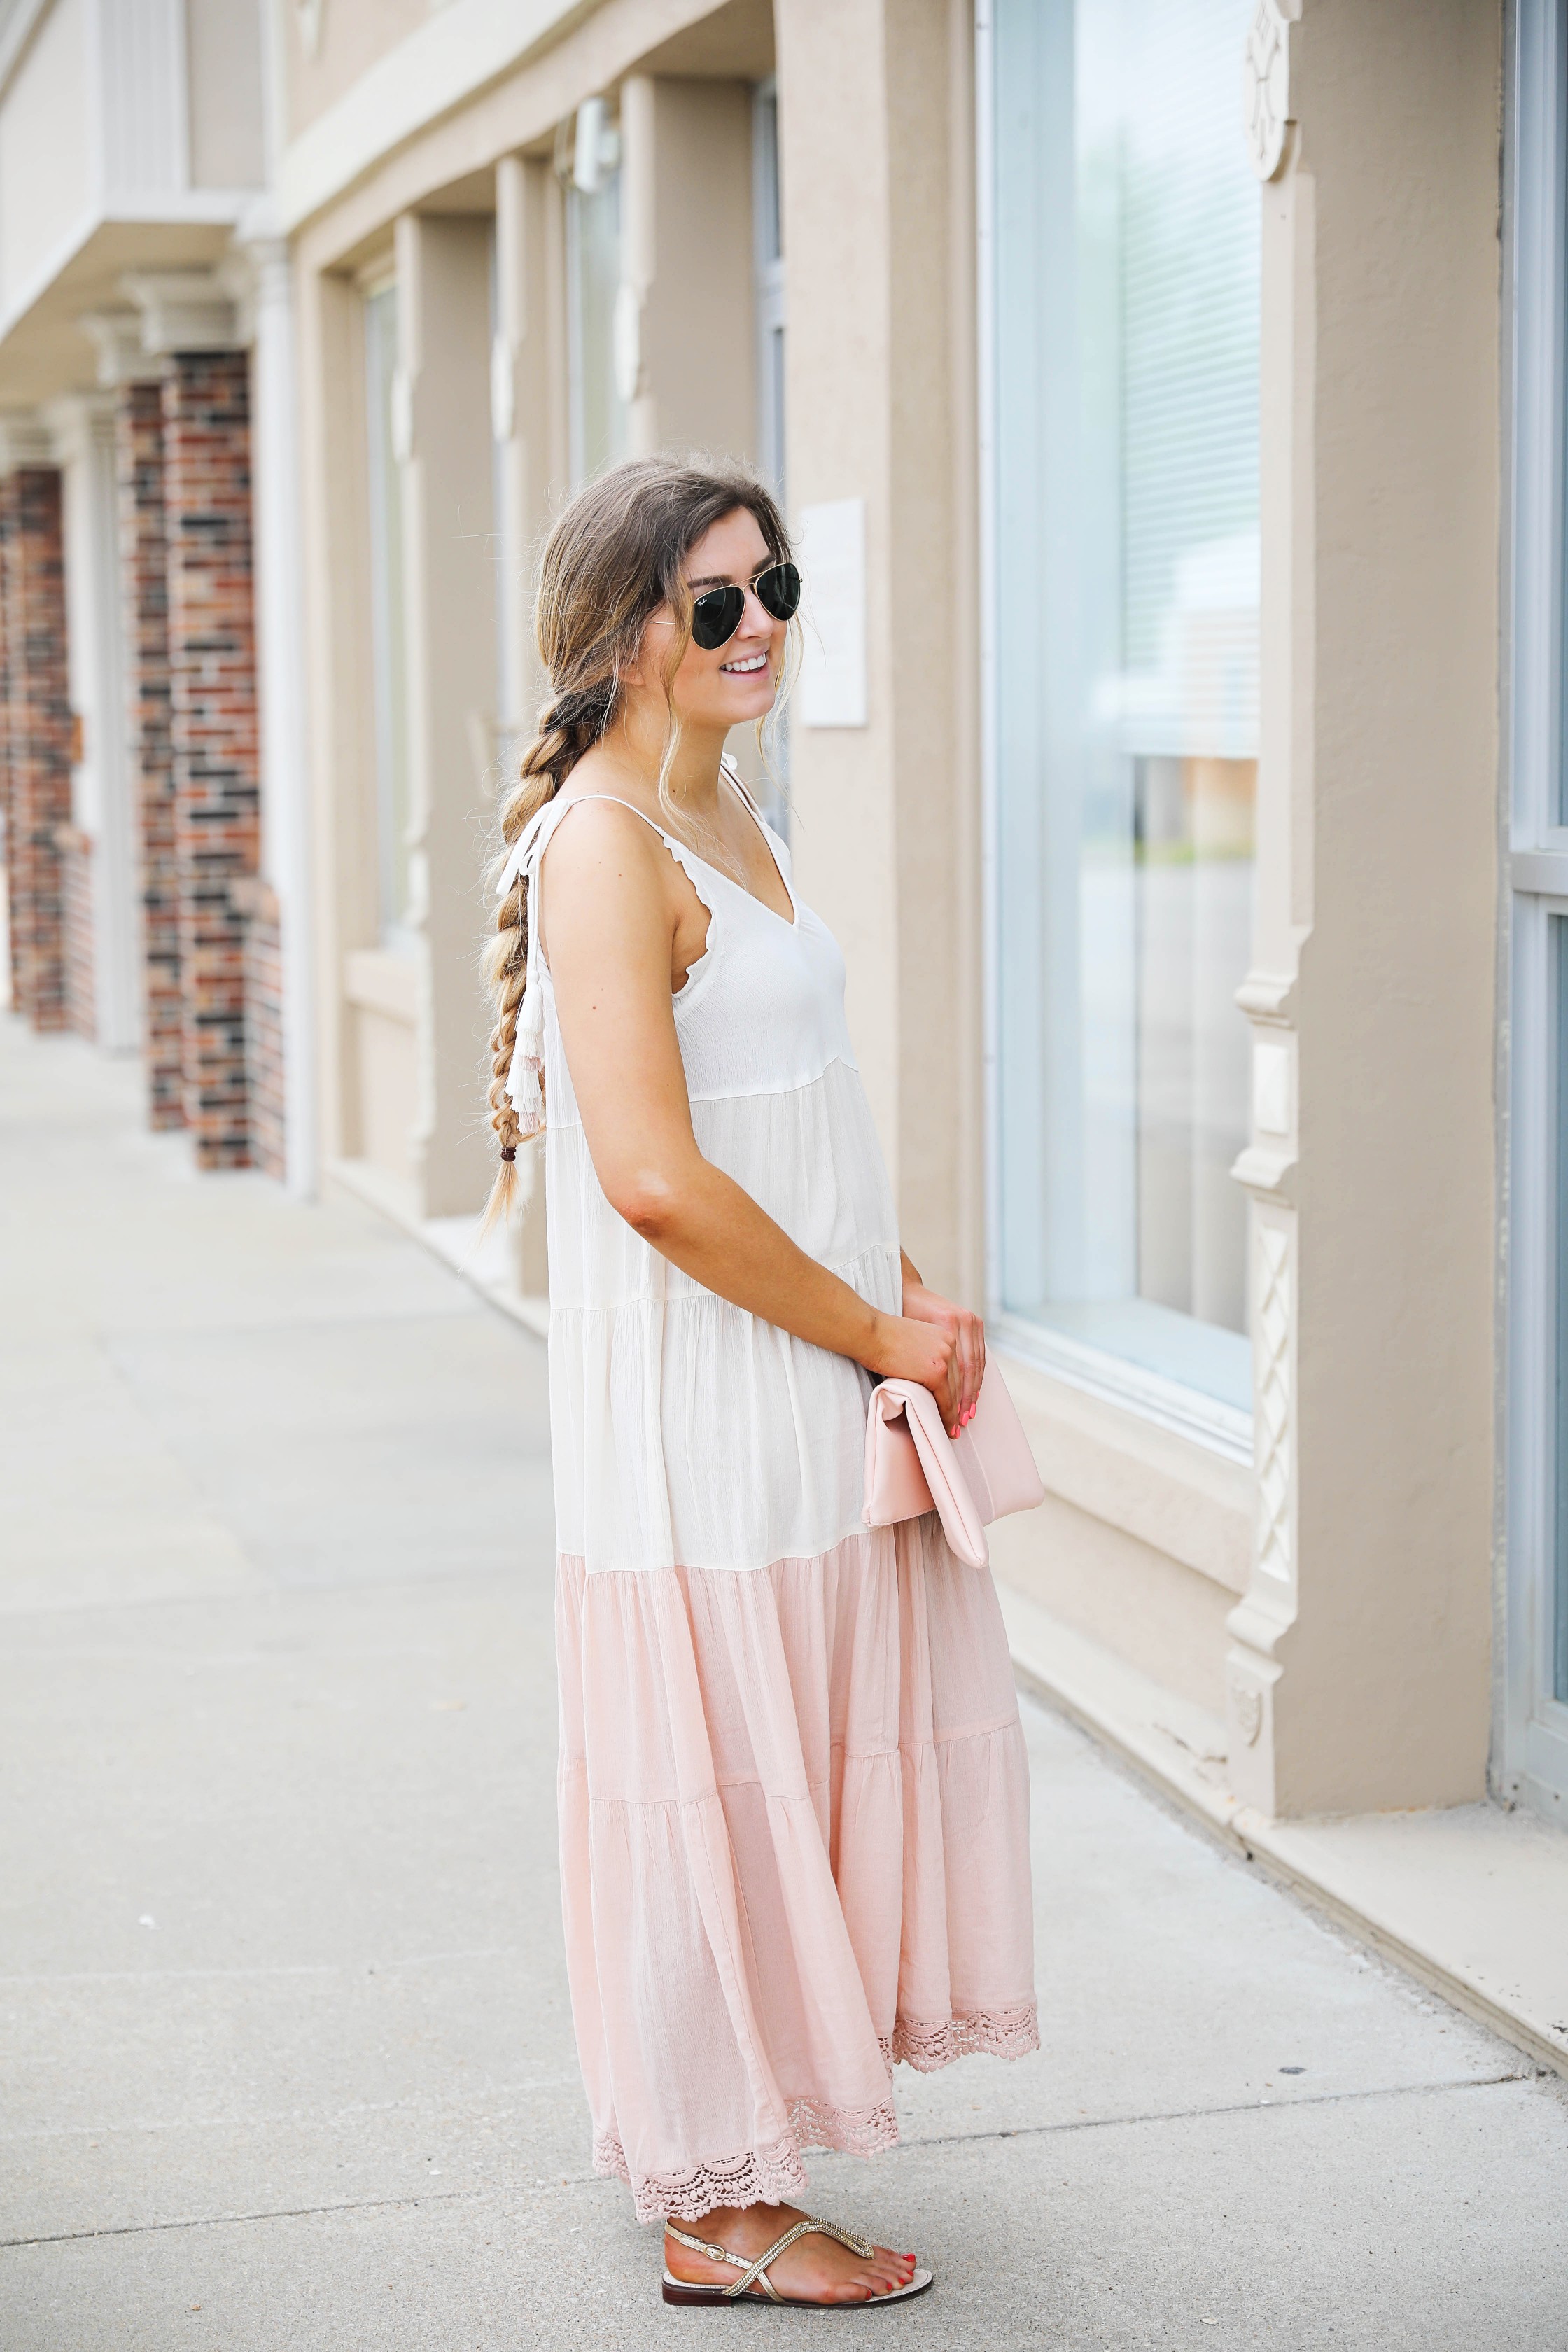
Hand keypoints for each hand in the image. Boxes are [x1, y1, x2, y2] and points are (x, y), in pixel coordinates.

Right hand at [866, 1313, 962, 1436]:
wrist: (869, 1334)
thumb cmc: (881, 1337)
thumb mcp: (913, 1340)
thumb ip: (926, 1353)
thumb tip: (928, 1375)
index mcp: (946, 1334)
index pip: (958, 1368)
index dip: (960, 1389)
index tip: (959, 1405)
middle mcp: (950, 1344)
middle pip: (959, 1381)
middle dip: (959, 1404)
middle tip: (958, 1423)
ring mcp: (945, 1358)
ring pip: (954, 1393)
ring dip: (954, 1414)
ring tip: (951, 1429)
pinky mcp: (936, 1372)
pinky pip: (945, 1400)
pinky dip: (946, 1416)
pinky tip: (945, 1427)